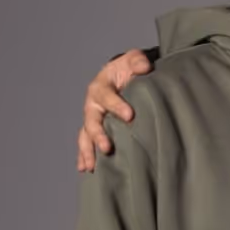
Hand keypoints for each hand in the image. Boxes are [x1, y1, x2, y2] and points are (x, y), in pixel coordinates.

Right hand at [77, 49, 151, 171]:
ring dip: (88, 151)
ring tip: (91, 166)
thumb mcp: (133, 60)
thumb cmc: (128, 69)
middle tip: (107, 148)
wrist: (122, 77)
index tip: (130, 116)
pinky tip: (85, 169)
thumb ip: (137, 61)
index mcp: (100, 87)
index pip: (107, 97)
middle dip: (98, 135)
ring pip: (85, 136)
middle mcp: (92, 105)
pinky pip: (87, 144)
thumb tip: (144, 67)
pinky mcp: (95, 130)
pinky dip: (84, 156)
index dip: (117, 106)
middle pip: (91, 121)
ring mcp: (92, 119)